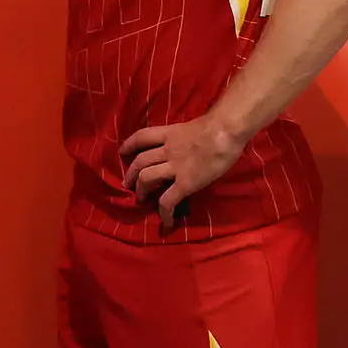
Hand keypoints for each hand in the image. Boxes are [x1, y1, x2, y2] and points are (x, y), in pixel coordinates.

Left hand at [122, 110, 247, 223]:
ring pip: (146, 178)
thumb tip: (190, 143)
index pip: (142, 137)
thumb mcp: (194, 126)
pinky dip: (164, 212)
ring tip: (141, 199)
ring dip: (141, 190)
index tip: (123, 152)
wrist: (225, 131)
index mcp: (170, 133)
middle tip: (128, 184)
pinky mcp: (185, 183)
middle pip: (140, 161)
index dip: (129, 144)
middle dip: (131, 175)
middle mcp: (167, 150)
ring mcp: (175, 167)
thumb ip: (186, 136)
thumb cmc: (218, 125)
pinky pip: (168, 200)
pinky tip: (166, 221)